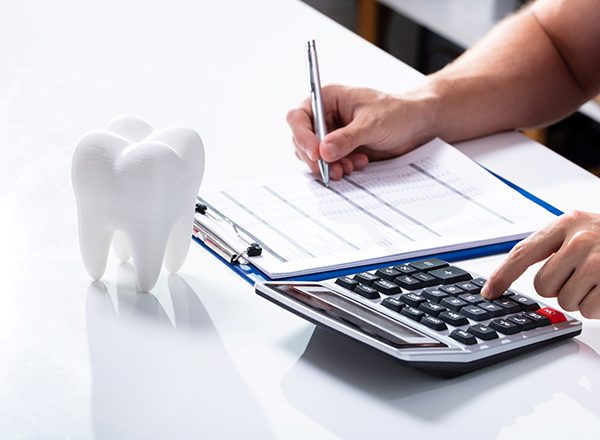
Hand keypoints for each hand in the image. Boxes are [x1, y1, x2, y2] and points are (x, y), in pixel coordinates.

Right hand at [286, 84, 437, 179]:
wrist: (417, 125)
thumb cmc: (398, 112)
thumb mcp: (372, 124)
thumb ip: (347, 138)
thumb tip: (323, 151)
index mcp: (328, 99)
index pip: (299, 116)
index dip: (302, 135)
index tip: (314, 152)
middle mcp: (326, 116)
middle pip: (302, 139)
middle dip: (316, 157)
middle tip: (331, 169)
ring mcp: (332, 134)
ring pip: (314, 155)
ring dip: (329, 165)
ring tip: (349, 168)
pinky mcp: (341, 150)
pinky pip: (329, 163)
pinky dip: (340, 168)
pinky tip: (358, 164)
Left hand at [481, 210, 599, 318]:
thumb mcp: (582, 228)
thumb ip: (552, 244)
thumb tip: (510, 272)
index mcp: (567, 224)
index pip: (522, 253)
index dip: (502, 275)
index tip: (489, 292)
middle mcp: (580, 241)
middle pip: (542, 285)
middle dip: (557, 288)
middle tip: (580, 275)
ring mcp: (598, 263)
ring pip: (565, 301)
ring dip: (579, 297)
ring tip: (597, 278)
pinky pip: (588, 310)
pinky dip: (595, 307)